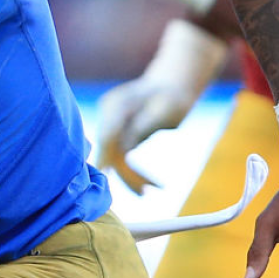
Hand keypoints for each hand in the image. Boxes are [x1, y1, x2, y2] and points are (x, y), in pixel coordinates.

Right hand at [94, 19, 229, 193]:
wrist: (175, 85)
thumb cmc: (174, 96)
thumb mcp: (164, 110)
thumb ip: (142, 127)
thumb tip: (124, 149)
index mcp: (116, 104)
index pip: (106, 134)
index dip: (103, 156)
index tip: (104, 176)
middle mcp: (110, 115)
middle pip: (110, 149)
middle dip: (125, 173)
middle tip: (145, 192)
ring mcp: (113, 126)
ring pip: (115, 157)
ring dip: (131, 177)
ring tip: (151, 191)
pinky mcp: (120, 136)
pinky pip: (122, 158)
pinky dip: (134, 172)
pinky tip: (148, 185)